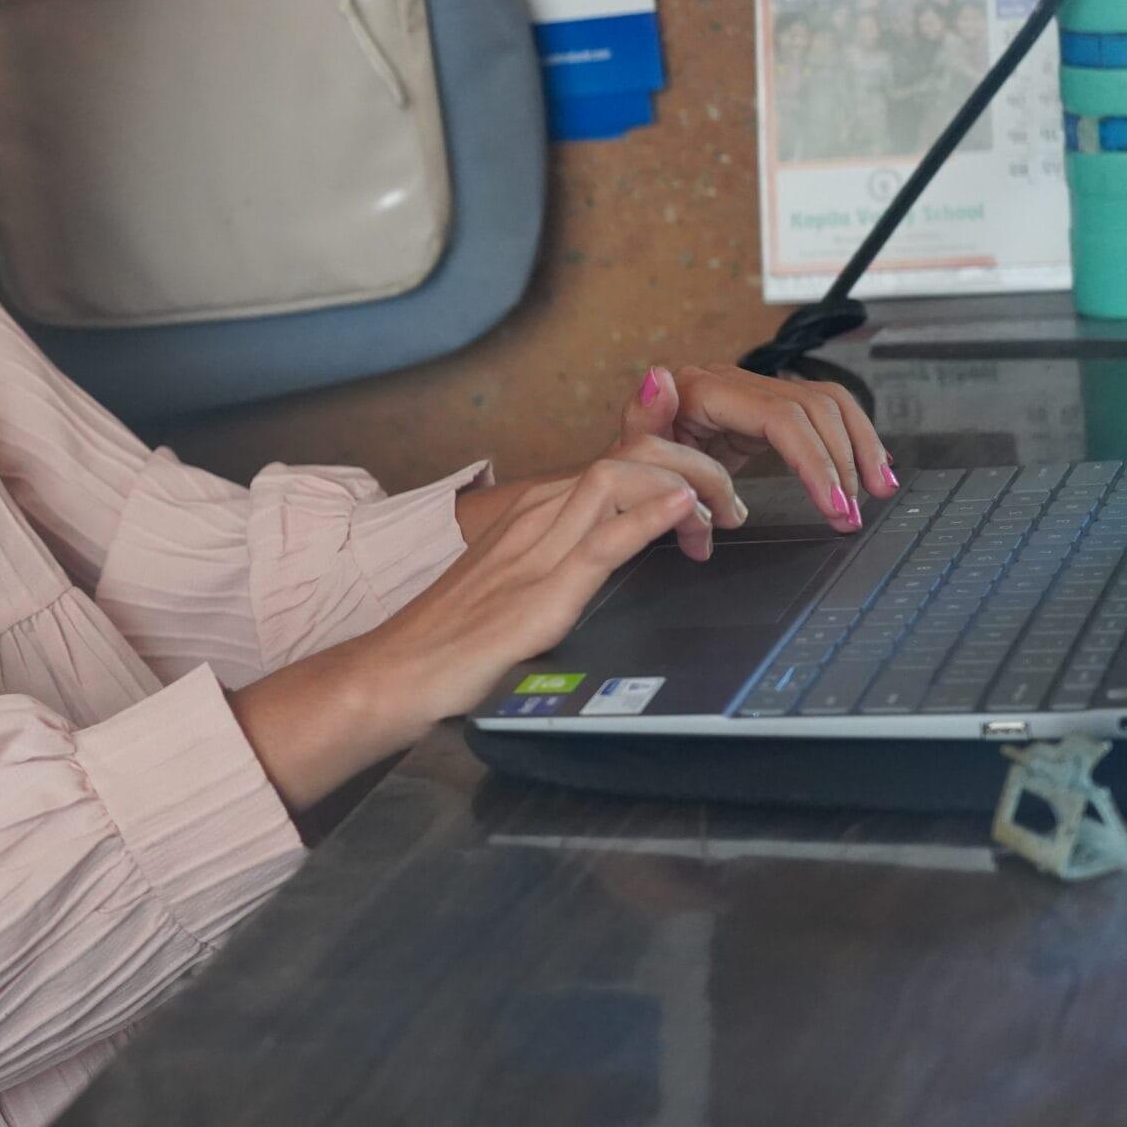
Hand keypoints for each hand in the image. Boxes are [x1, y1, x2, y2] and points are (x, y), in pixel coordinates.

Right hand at [357, 457, 705, 735]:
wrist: (397, 672)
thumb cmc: (450, 636)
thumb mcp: (517, 581)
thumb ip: (560, 557)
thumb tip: (608, 554)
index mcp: (532, 510)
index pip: (617, 457)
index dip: (673, 466)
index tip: (704, 503)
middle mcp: (535, 515)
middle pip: (627, 454)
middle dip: (693, 464)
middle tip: (729, 508)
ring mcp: (535, 549)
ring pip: (619, 478)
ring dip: (686, 485)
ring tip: (719, 516)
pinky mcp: (541, 592)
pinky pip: (603, 539)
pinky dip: (651, 517)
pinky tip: (682, 511)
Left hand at [617, 363, 895, 532]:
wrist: (633, 461)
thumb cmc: (632, 460)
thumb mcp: (630, 447)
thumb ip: (642, 419)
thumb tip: (657, 379)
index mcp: (704, 389)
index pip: (781, 417)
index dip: (814, 460)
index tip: (833, 504)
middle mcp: (734, 382)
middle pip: (813, 409)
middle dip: (842, 463)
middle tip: (851, 515)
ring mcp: (755, 392)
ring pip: (828, 405)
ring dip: (860, 449)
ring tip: (878, 493)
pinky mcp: (768, 410)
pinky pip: (822, 416)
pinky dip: (851, 441)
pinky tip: (870, 470)